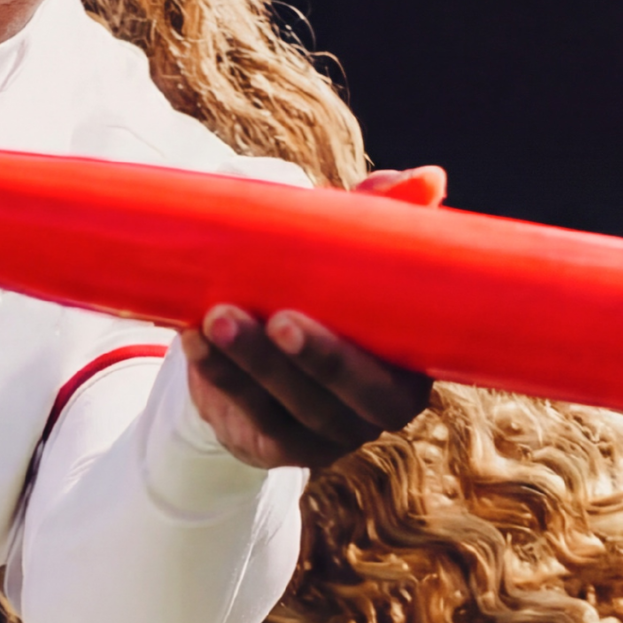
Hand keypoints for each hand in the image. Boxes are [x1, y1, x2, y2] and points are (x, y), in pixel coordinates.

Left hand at [182, 166, 442, 470]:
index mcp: (408, 368)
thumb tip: (429, 179)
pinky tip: (194, 339)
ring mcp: (326, 434)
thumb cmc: (317, 283)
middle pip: (352, 401)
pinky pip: (250, 415)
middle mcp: (372, 410)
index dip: (356, 357)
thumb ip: (380, 215)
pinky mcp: (277, 443)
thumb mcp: (346, 248)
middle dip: (313, 362)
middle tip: (275, 319)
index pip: (399, 379)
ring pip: (294, 409)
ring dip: (252, 364)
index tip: (307, 312)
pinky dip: (219, 376)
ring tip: (218, 318)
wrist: (256, 338)